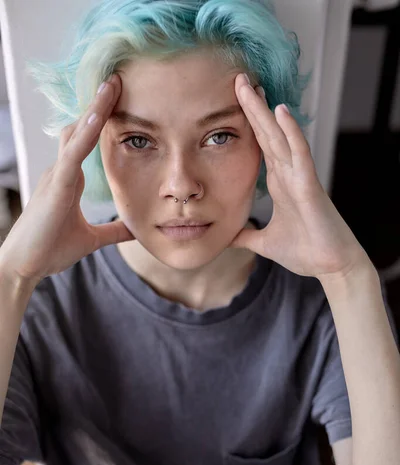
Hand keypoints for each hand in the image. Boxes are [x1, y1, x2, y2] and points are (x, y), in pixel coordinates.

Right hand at [0, 73, 133, 287]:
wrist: (25, 266)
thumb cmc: (50, 249)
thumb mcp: (91, 239)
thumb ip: (112, 231)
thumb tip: (135, 229)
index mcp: (70, 180)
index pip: (88, 141)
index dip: (101, 120)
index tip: (121, 101)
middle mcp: (62, 171)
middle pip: (82, 128)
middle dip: (99, 105)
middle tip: (120, 79)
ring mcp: (57, 175)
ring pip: (77, 133)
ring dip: (95, 109)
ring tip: (113, 84)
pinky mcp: (55, 185)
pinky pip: (73, 153)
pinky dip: (86, 134)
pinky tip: (99, 115)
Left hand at [231, 74, 369, 281]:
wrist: (330, 266)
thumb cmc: (305, 252)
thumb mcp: (264, 243)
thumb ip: (246, 236)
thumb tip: (228, 237)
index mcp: (279, 183)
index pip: (260, 146)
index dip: (247, 124)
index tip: (233, 102)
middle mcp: (289, 174)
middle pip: (267, 134)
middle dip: (252, 107)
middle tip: (238, 79)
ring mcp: (300, 177)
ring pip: (280, 137)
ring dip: (266, 111)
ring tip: (252, 86)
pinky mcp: (310, 186)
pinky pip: (300, 154)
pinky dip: (291, 132)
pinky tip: (281, 111)